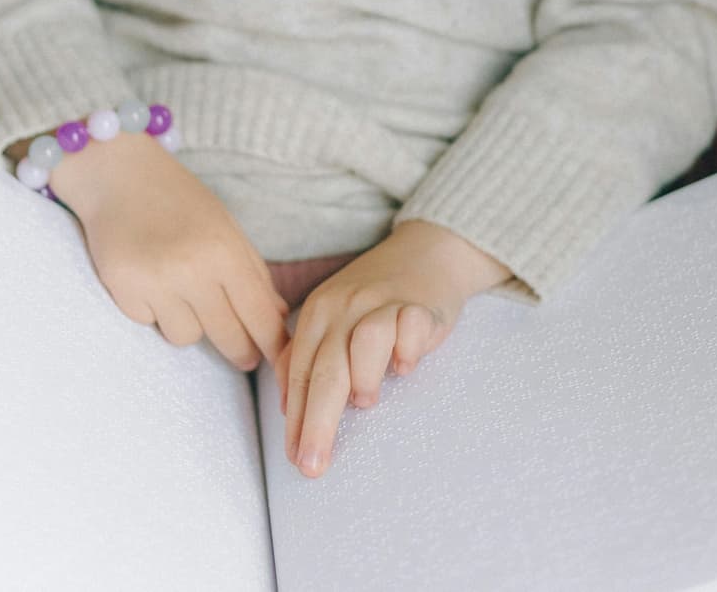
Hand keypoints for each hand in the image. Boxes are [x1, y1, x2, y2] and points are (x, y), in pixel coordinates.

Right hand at [33, 131, 289, 370]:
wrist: (118, 174)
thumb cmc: (180, 201)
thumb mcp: (226, 229)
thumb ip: (253, 274)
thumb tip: (277, 319)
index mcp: (225, 252)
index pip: (259, 314)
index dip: (273, 344)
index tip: (282, 361)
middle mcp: (192, 270)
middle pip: (227, 336)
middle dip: (240, 351)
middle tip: (245, 358)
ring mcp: (155, 282)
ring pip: (185, 337)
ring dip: (188, 323)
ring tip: (180, 293)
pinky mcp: (122, 289)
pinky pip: (149, 323)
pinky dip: (152, 310)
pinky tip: (149, 281)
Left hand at [278, 220, 511, 477]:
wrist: (427, 252)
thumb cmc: (377, 298)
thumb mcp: (334, 319)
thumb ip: (309, 357)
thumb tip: (289, 409)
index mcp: (318, 314)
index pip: (300, 373)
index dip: (296, 419)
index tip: (296, 459)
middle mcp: (345, 306)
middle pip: (326, 369)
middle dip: (317, 423)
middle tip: (314, 464)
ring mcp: (382, 302)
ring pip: (363, 343)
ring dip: (362, 379)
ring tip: (366, 402)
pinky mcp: (420, 305)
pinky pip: (409, 329)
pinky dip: (406, 353)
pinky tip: (405, 367)